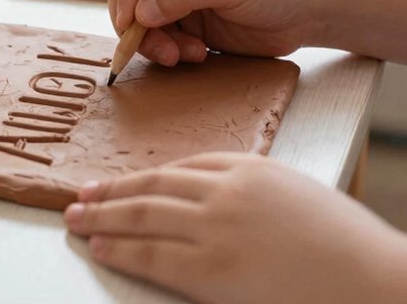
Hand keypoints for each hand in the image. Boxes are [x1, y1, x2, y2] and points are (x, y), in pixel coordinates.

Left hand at [64, 152, 406, 303]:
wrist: (374, 281)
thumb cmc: (346, 247)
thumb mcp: (296, 198)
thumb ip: (251, 193)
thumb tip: (209, 203)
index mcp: (250, 169)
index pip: (182, 167)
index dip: (142, 176)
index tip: (118, 181)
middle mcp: (225, 192)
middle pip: (153, 186)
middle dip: (111, 192)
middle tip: (80, 196)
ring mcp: (215, 229)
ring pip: (143, 216)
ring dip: (103, 218)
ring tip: (75, 219)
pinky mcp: (211, 269)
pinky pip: (152, 255)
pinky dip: (120, 250)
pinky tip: (99, 247)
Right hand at [105, 0, 317, 65]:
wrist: (309, 11)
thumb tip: (140, 13)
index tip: (132, 18)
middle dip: (135, 25)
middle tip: (159, 48)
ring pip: (136, 23)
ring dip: (153, 44)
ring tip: (185, 55)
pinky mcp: (183, 25)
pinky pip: (156, 41)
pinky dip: (168, 52)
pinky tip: (198, 54)